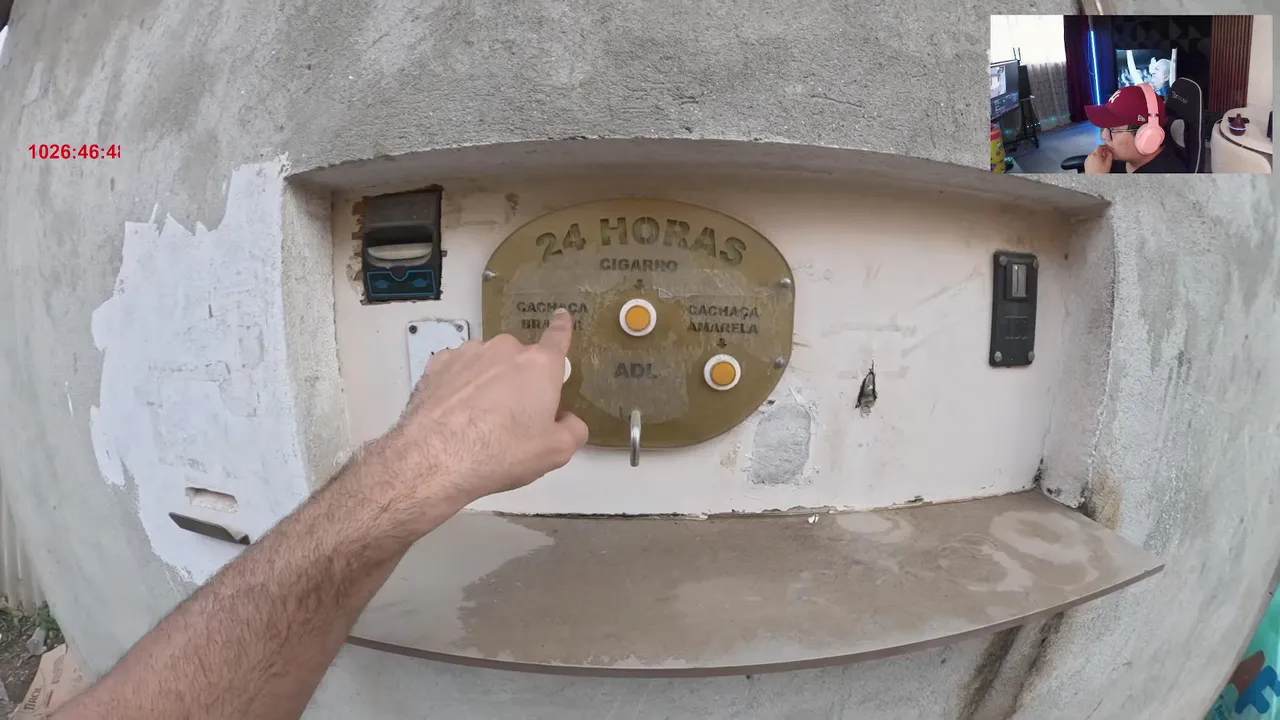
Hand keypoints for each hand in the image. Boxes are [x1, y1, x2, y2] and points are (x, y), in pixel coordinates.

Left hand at [371, 309, 588, 522]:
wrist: (434, 458)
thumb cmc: (501, 452)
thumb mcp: (556, 452)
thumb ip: (573, 430)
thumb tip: (568, 420)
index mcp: (539, 365)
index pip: (557, 338)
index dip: (562, 328)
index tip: (561, 316)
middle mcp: (505, 349)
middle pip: (520, 361)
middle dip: (520, 382)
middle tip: (514, 418)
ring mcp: (469, 353)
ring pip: (488, 365)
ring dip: (489, 383)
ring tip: (478, 420)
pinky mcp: (438, 364)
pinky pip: (459, 371)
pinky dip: (460, 386)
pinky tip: (455, 413)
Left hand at [1084, 145, 1111, 173]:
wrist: (1093, 179)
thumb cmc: (1100, 173)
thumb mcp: (1108, 163)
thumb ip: (1110, 155)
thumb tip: (1109, 152)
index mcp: (1095, 155)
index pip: (1099, 146)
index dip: (1104, 147)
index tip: (1107, 149)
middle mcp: (1089, 156)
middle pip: (1096, 151)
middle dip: (1102, 153)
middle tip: (1106, 157)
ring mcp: (1087, 160)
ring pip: (1093, 155)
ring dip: (1098, 157)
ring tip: (1102, 162)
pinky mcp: (1086, 164)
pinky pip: (1091, 159)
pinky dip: (1094, 160)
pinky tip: (1098, 165)